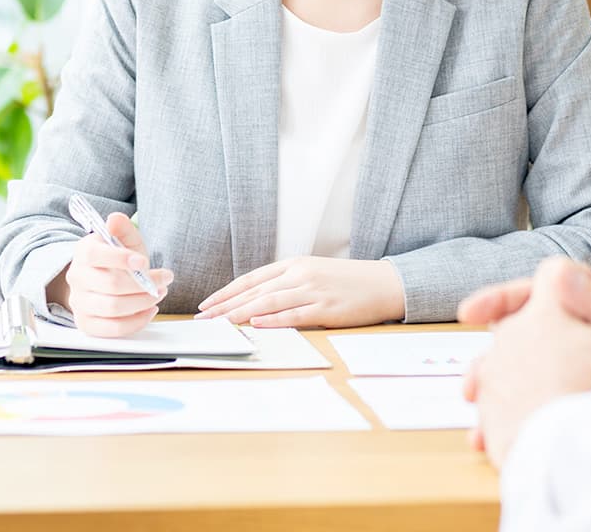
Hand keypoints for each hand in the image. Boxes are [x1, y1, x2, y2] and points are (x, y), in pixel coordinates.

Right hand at [48, 211, 173, 337]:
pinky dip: (136, 322)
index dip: (120, 259)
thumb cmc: (119, 259)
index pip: (95, 255)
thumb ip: (123, 228)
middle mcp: (76, 277)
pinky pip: (112, 329)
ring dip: (143, 302)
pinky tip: (149, 310)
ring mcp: (79, 302)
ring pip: (113, 308)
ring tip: (158, 294)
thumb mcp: (124, 240)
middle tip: (164, 280)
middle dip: (144, 284)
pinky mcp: (86, 323)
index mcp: (83, 252)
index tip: (144, 262)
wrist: (105, 280)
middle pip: (110, 285)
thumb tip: (115, 219)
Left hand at [194, 256, 405, 328]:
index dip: (227, 292)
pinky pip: (295, 315)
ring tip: (220, 324)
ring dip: (241, 314)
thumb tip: (256, 302)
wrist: (386, 283)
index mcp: (295, 264)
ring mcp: (314, 291)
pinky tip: (256, 326)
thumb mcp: (314, 272)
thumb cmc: (348, 281)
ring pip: (269, 302)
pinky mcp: (328, 309)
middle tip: (203, 319)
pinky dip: (273, 321)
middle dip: (226, 306)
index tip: (207, 305)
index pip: (252, 278)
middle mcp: (301, 274)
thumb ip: (287, 283)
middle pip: (255, 291)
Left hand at [462, 258, 590, 465]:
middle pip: (528, 319)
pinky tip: (537, 421)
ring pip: (511, 362)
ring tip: (556, 390)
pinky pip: (501, 402)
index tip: (570, 291)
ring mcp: (493, 378)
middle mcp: (510, 338)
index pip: (551, 276)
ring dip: (529, 371)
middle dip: (549, 331)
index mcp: (545, 313)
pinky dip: (516, 407)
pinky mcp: (490, 415)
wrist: (564, 464)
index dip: (569, 280)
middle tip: (579, 353)